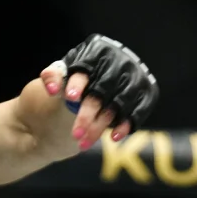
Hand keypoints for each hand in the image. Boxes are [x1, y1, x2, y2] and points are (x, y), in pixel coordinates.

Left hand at [39, 34, 158, 150]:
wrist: (113, 67)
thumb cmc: (83, 71)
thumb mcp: (66, 68)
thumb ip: (54, 75)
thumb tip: (50, 89)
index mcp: (97, 52)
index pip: (86, 69)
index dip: (78, 84)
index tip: (70, 98)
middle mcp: (119, 62)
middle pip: (101, 92)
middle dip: (87, 115)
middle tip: (74, 135)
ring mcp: (134, 78)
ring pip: (117, 106)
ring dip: (100, 127)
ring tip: (83, 144)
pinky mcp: (146, 93)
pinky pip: (138, 111)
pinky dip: (125, 125)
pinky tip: (114, 137)